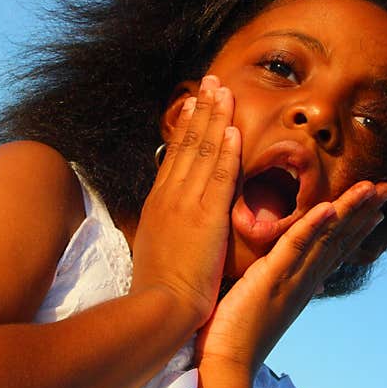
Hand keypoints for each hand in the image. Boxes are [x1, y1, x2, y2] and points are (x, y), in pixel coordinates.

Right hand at [129, 75, 241, 330]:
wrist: (161, 307)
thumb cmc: (158, 286)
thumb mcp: (152, 246)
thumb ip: (161, 225)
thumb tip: (160, 216)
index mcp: (158, 204)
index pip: (174, 156)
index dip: (186, 127)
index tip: (194, 103)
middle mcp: (170, 197)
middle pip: (187, 145)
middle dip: (200, 110)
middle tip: (211, 81)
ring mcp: (187, 205)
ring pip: (203, 153)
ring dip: (215, 119)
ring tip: (224, 90)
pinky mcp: (206, 218)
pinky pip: (219, 178)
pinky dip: (227, 152)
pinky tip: (234, 129)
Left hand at [195, 180, 386, 373]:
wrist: (225, 366)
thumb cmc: (234, 337)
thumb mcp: (261, 306)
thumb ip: (280, 290)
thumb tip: (299, 286)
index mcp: (300, 287)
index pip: (333, 251)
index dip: (355, 228)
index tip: (376, 209)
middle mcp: (303, 283)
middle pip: (340, 241)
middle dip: (364, 213)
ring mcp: (290, 281)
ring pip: (326, 239)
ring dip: (350, 211)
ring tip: (372, 188)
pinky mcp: (271, 280)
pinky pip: (295, 247)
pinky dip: (312, 226)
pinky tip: (330, 206)